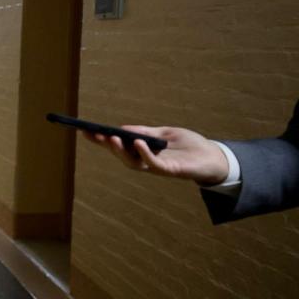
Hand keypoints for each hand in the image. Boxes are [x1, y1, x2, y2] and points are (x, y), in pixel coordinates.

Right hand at [82, 125, 228, 185]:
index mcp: (143, 151)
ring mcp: (157, 167)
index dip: (101, 140)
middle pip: (120, 155)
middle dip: (105, 145)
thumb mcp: (164, 133)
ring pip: (132, 162)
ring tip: (111, 138)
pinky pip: (153, 164)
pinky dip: (144, 154)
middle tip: (93, 134)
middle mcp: (146, 161)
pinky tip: (137, 142)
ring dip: (120, 151)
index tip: (84, 130)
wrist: (214, 156)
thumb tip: (122, 128)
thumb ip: (145, 132)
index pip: (118, 146)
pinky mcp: (171, 170)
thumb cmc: (190, 145)